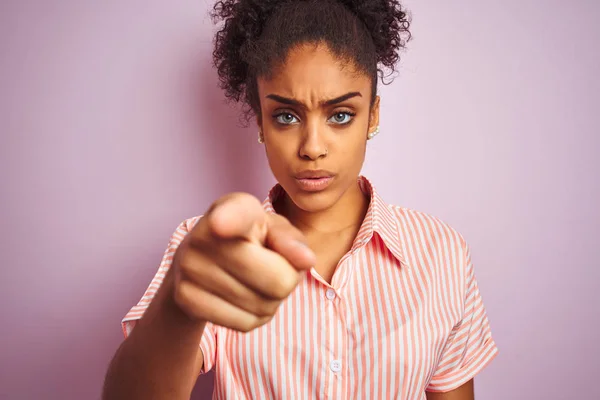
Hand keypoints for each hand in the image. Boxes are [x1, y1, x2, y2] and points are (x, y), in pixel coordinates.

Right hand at [171, 193, 315, 331]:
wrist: (200, 259)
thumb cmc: (248, 239)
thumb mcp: (274, 229)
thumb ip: (292, 240)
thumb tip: (306, 261)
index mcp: (232, 210)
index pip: (233, 216)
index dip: (229, 220)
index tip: (221, 223)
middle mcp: (202, 237)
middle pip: (279, 281)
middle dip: (288, 279)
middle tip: (274, 266)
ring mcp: (191, 270)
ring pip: (265, 306)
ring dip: (273, 300)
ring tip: (256, 280)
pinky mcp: (187, 301)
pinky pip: (246, 323)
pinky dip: (256, 316)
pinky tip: (243, 297)